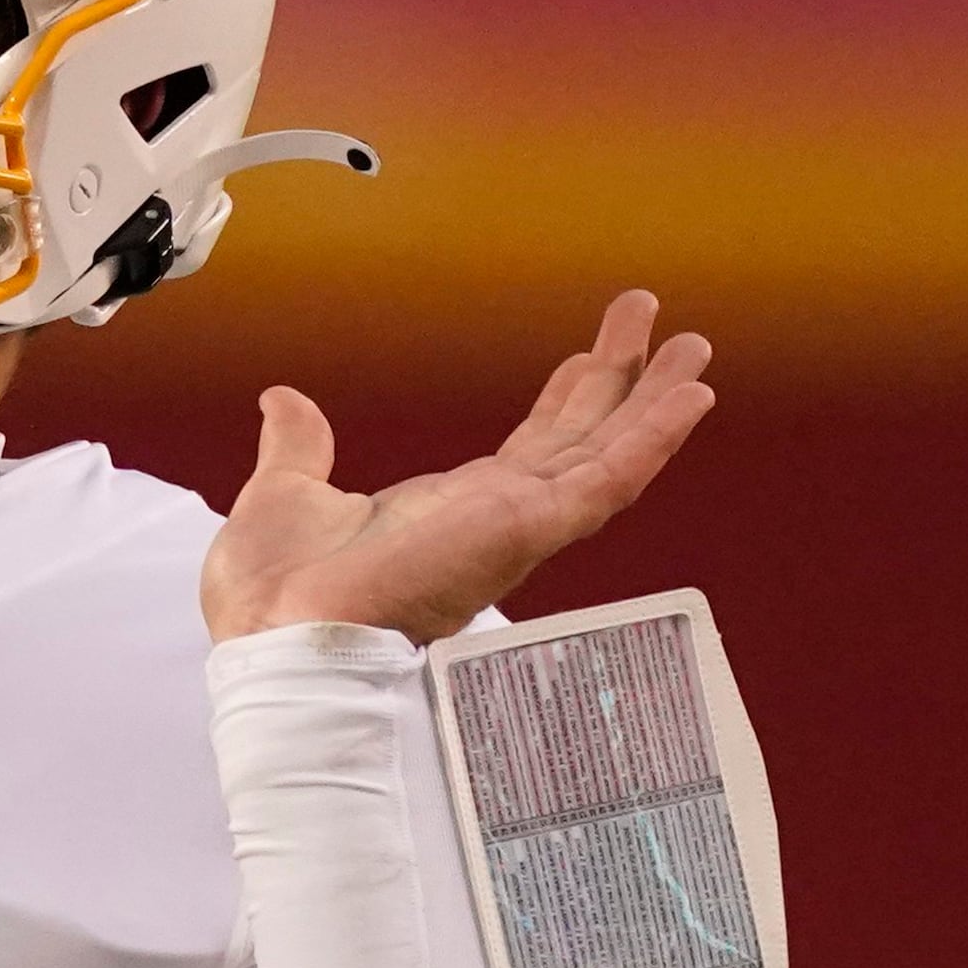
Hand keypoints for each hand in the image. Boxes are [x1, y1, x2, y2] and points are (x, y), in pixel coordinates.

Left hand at [201, 291, 715, 644]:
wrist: (278, 639)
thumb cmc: (274, 599)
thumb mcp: (287, 495)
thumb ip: (299, 447)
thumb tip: (283, 401)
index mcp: (448, 513)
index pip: (529, 449)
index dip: (566, 400)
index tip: (592, 356)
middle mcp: (495, 520)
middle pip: (580, 441)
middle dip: (623, 384)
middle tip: (661, 327)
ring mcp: (518, 526)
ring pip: (606, 455)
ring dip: (653, 401)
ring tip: (694, 349)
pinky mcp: (526, 532)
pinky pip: (605, 481)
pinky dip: (650, 438)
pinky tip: (689, 398)